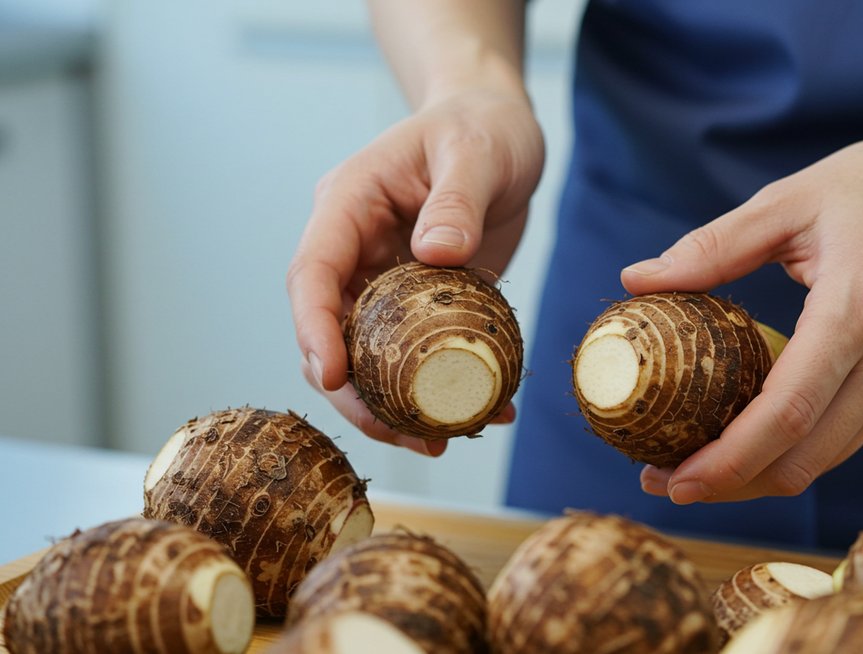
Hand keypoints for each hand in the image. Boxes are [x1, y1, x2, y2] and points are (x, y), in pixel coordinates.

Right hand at [287, 87, 543, 454]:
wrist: (497, 128)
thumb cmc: (481, 127)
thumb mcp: (476, 151)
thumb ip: (457, 199)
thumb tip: (436, 254)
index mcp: (347, 206)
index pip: (312, 273)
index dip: (314, 330)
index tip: (333, 378)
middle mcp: (354, 248)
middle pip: (331, 331)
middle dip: (355, 393)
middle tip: (402, 435)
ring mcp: (381, 278)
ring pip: (368, 355)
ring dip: (396, 405)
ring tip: (442, 442)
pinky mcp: (415, 300)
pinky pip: (415, 353)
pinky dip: (440, 386)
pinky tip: (485, 412)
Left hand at [626, 115, 862, 502]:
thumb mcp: (790, 200)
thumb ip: (713, 246)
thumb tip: (635, 278)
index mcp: (858, 311)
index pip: (786, 413)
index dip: (726, 460)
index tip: (672, 479)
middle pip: (803, 459)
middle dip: (729, 484)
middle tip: (663, 480)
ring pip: (823, 461)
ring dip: (757, 475)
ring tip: (692, 465)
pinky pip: (843, 439)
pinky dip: (791, 451)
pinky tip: (746, 434)